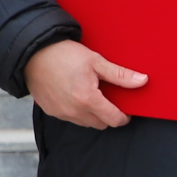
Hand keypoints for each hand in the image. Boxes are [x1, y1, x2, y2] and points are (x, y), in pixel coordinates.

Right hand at [27, 38, 146, 129]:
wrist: (33, 53)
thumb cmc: (65, 54)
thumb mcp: (96, 61)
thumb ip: (120, 75)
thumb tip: (143, 81)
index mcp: (88, 99)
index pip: (114, 120)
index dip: (124, 116)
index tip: (126, 108)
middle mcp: (74, 111)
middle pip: (101, 124)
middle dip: (108, 115)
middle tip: (108, 97)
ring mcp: (62, 113)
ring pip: (86, 123)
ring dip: (93, 114)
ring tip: (91, 94)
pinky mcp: (51, 112)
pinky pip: (71, 118)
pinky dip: (78, 111)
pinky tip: (76, 95)